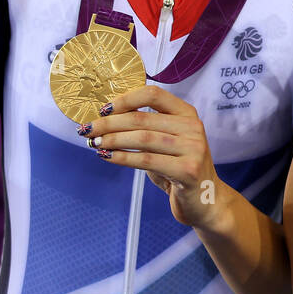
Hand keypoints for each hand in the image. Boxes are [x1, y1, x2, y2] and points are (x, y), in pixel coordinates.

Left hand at [82, 85, 223, 229]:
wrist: (205, 199)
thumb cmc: (178, 168)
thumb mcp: (166, 142)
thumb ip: (147, 128)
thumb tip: (105, 117)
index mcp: (187, 114)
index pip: (154, 94)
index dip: (125, 99)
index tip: (103, 109)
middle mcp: (193, 127)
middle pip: (143, 118)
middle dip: (109, 123)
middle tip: (87, 129)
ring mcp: (193, 148)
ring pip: (143, 138)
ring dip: (112, 140)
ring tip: (94, 143)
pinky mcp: (188, 170)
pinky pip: (147, 160)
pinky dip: (122, 157)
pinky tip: (106, 157)